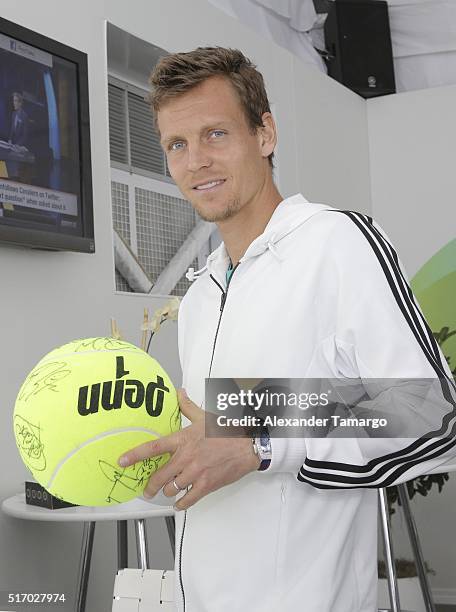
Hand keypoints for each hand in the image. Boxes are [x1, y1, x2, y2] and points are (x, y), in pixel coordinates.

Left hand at [118, 389, 260, 509]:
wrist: (247, 445)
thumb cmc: (227, 430)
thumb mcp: (204, 416)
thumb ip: (188, 407)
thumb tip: (179, 393)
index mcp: (183, 440)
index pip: (154, 448)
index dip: (135, 455)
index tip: (122, 461)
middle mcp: (187, 457)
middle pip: (159, 476)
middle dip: (150, 486)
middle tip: (146, 490)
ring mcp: (196, 472)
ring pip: (172, 488)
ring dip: (168, 491)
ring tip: (168, 490)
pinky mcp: (207, 484)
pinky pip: (188, 499)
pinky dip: (181, 503)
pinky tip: (179, 503)